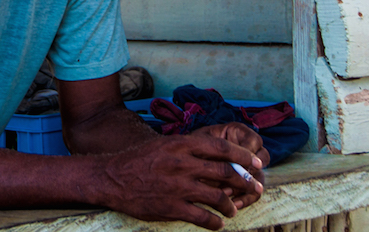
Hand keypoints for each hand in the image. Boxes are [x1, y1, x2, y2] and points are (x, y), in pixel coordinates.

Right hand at [92, 133, 264, 229]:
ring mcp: (177, 186)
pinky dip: (214, 222)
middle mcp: (182, 163)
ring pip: (217, 196)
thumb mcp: (165, 145)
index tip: (256, 163)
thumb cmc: (139, 159)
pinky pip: (202, 217)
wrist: (112, 177)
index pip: (222, 148)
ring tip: (233, 210)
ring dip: (230, 205)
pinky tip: (217, 224)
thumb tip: (217, 154)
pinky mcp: (171, 207)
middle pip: (225, 171)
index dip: (243, 156)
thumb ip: (189, 149)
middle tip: (256, 187)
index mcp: (182, 145)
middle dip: (245, 181)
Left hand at [192, 123, 267, 209]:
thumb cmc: (190, 147)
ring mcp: (249, 166)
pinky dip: (246, 199)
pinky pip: (254, 192)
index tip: (234, 167)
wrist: (182, 162)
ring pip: (260, 178)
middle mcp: (248, 147)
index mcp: (238, 132)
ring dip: (247, 189)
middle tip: (232, 183)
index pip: (253, 141)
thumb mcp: (198, 144)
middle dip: (247, 174)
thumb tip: (230, 170)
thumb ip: (215, 153)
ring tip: (230, 198)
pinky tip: (234, 204)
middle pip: (262, 160)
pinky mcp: (246, 182)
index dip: (246, 156)